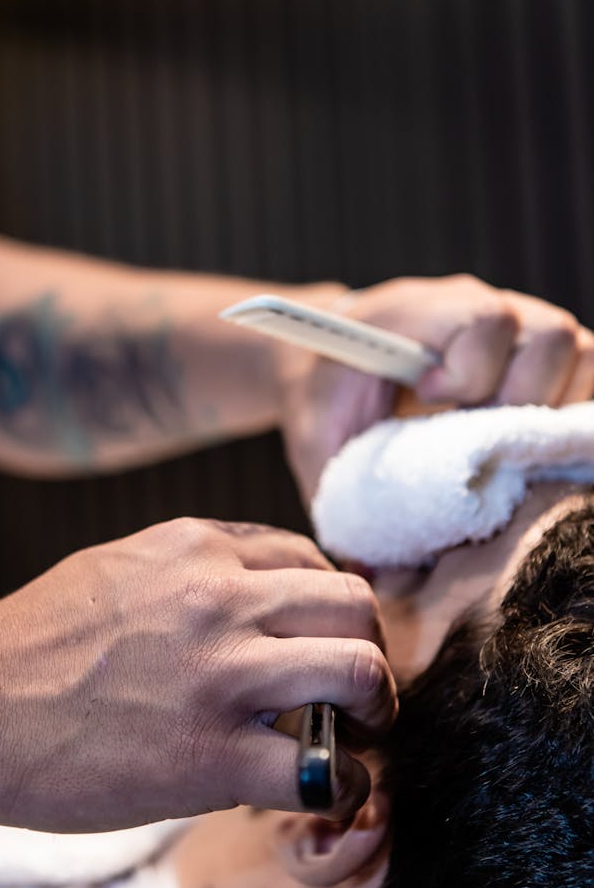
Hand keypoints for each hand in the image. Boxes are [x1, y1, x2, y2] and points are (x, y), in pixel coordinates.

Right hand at [0, 518, 394, 830]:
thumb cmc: (34, 642)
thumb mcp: (120, 568)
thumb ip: (194, 570)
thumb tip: (252, 589)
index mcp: (199, 549)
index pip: (312, 560)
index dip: (330, 608)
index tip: (321, 644)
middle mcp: (222, 598)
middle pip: (355, 605)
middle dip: (370, 648)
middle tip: (357, 690)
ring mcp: (222, 674)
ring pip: (360, 669)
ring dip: (375, 707)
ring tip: (356, 735)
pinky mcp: (209, 755)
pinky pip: (319, 767)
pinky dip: (339, 784)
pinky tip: (318, 790)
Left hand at [279, 274, 593, 502]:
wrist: (326, 356)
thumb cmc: (325, 398)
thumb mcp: (319, 442)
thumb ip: (344, 497)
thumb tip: (371, 578)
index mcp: (424, 312)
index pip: (487, 318)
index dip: (473, 366)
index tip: (431, 399)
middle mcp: (481, 310)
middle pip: (553, 336)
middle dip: (523, 396)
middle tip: (478, 437)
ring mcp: (517, 326)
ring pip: (581, 352)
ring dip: (553, 407)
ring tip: (505, 443)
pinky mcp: (536, 353)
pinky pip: (586, 372)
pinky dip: (569, 411)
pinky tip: (530, 444)